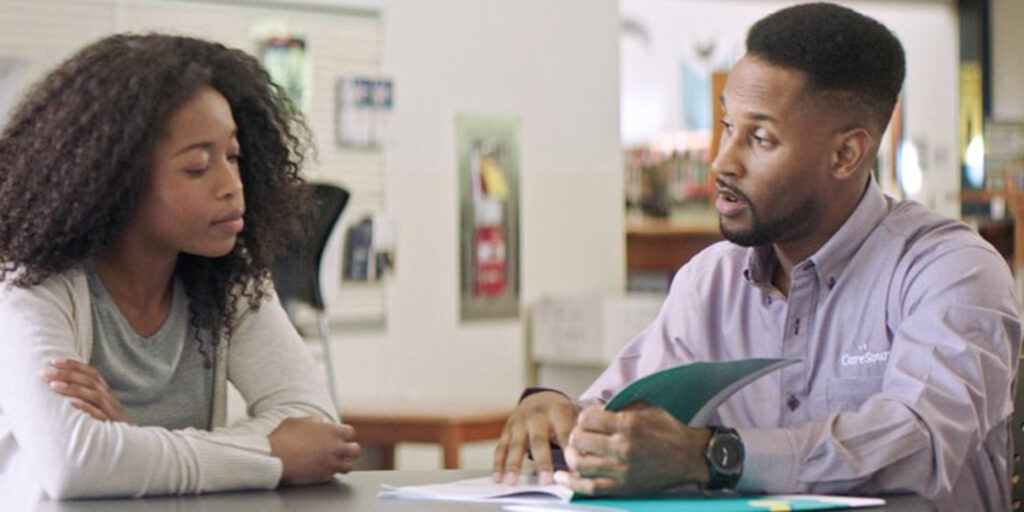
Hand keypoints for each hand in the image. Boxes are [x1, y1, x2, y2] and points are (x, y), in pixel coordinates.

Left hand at [41, 358, 133, 423]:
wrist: (132, 444)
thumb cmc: (109, 425)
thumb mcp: (100, 408)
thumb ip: (87, 396)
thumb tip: (62, 385)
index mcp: (105, 392)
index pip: (91, 372)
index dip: (73, 365)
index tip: (53, 361)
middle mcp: (109, 399)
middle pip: (90, 381)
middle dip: (67, 374)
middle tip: (45, 373)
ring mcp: (111, 411)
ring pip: (93, 395)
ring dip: (73, 388)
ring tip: (53, 386)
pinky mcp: (111, 425)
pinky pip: (98, 414)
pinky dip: (86, 407)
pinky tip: (72, 403)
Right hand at [269, 416, 360, 485]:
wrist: (274, 459)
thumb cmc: (283, 438)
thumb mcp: (297, 421)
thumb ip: (312, 420)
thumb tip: (318, 421)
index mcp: (332, 431)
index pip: (350, 432)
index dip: (344, 435)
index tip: (338, 437)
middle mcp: (336, 448)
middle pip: (355, 451)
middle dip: (349, 450)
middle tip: (341, 451)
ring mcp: (331, 463)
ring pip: (348, 466)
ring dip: (342, 464)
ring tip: (333, 462)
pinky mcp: (324, 477)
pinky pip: (333, 476)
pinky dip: (328, 473)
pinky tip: (319, 470)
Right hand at [492, 391, 577, 485]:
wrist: (539, 398)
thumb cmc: (561, 415)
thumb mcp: (573, 416)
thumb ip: (580, 434)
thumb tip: (588, 458)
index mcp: (558, 410)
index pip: (565, 432)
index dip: (569, 451)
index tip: (575, 471)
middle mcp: (536, 415)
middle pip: (539, 440)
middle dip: (542, 462)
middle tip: (545, 481)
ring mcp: (519, 422)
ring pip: (516, 445)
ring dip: (514, 464)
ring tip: (512, 481)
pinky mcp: (507, 430)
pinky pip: (501, 447)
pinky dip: (498, 463)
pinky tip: (498, 478)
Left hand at [558, 404, 710, 495]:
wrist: (689, 457)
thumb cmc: (667, 429)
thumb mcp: (644, 408)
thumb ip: (617, 407)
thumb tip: (592, 408)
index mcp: (627, 424)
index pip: (587, 418)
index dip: (583, 417)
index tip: (588, 420)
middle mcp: (623, 447)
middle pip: (579, 439)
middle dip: (575, 435)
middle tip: (580, 435)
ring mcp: (622, 469)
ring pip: (580, 463)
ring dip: (571, 455)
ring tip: (574, 452)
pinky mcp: (623, 487)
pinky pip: (590, 488)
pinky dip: (572, 483)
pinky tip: (562, 477)